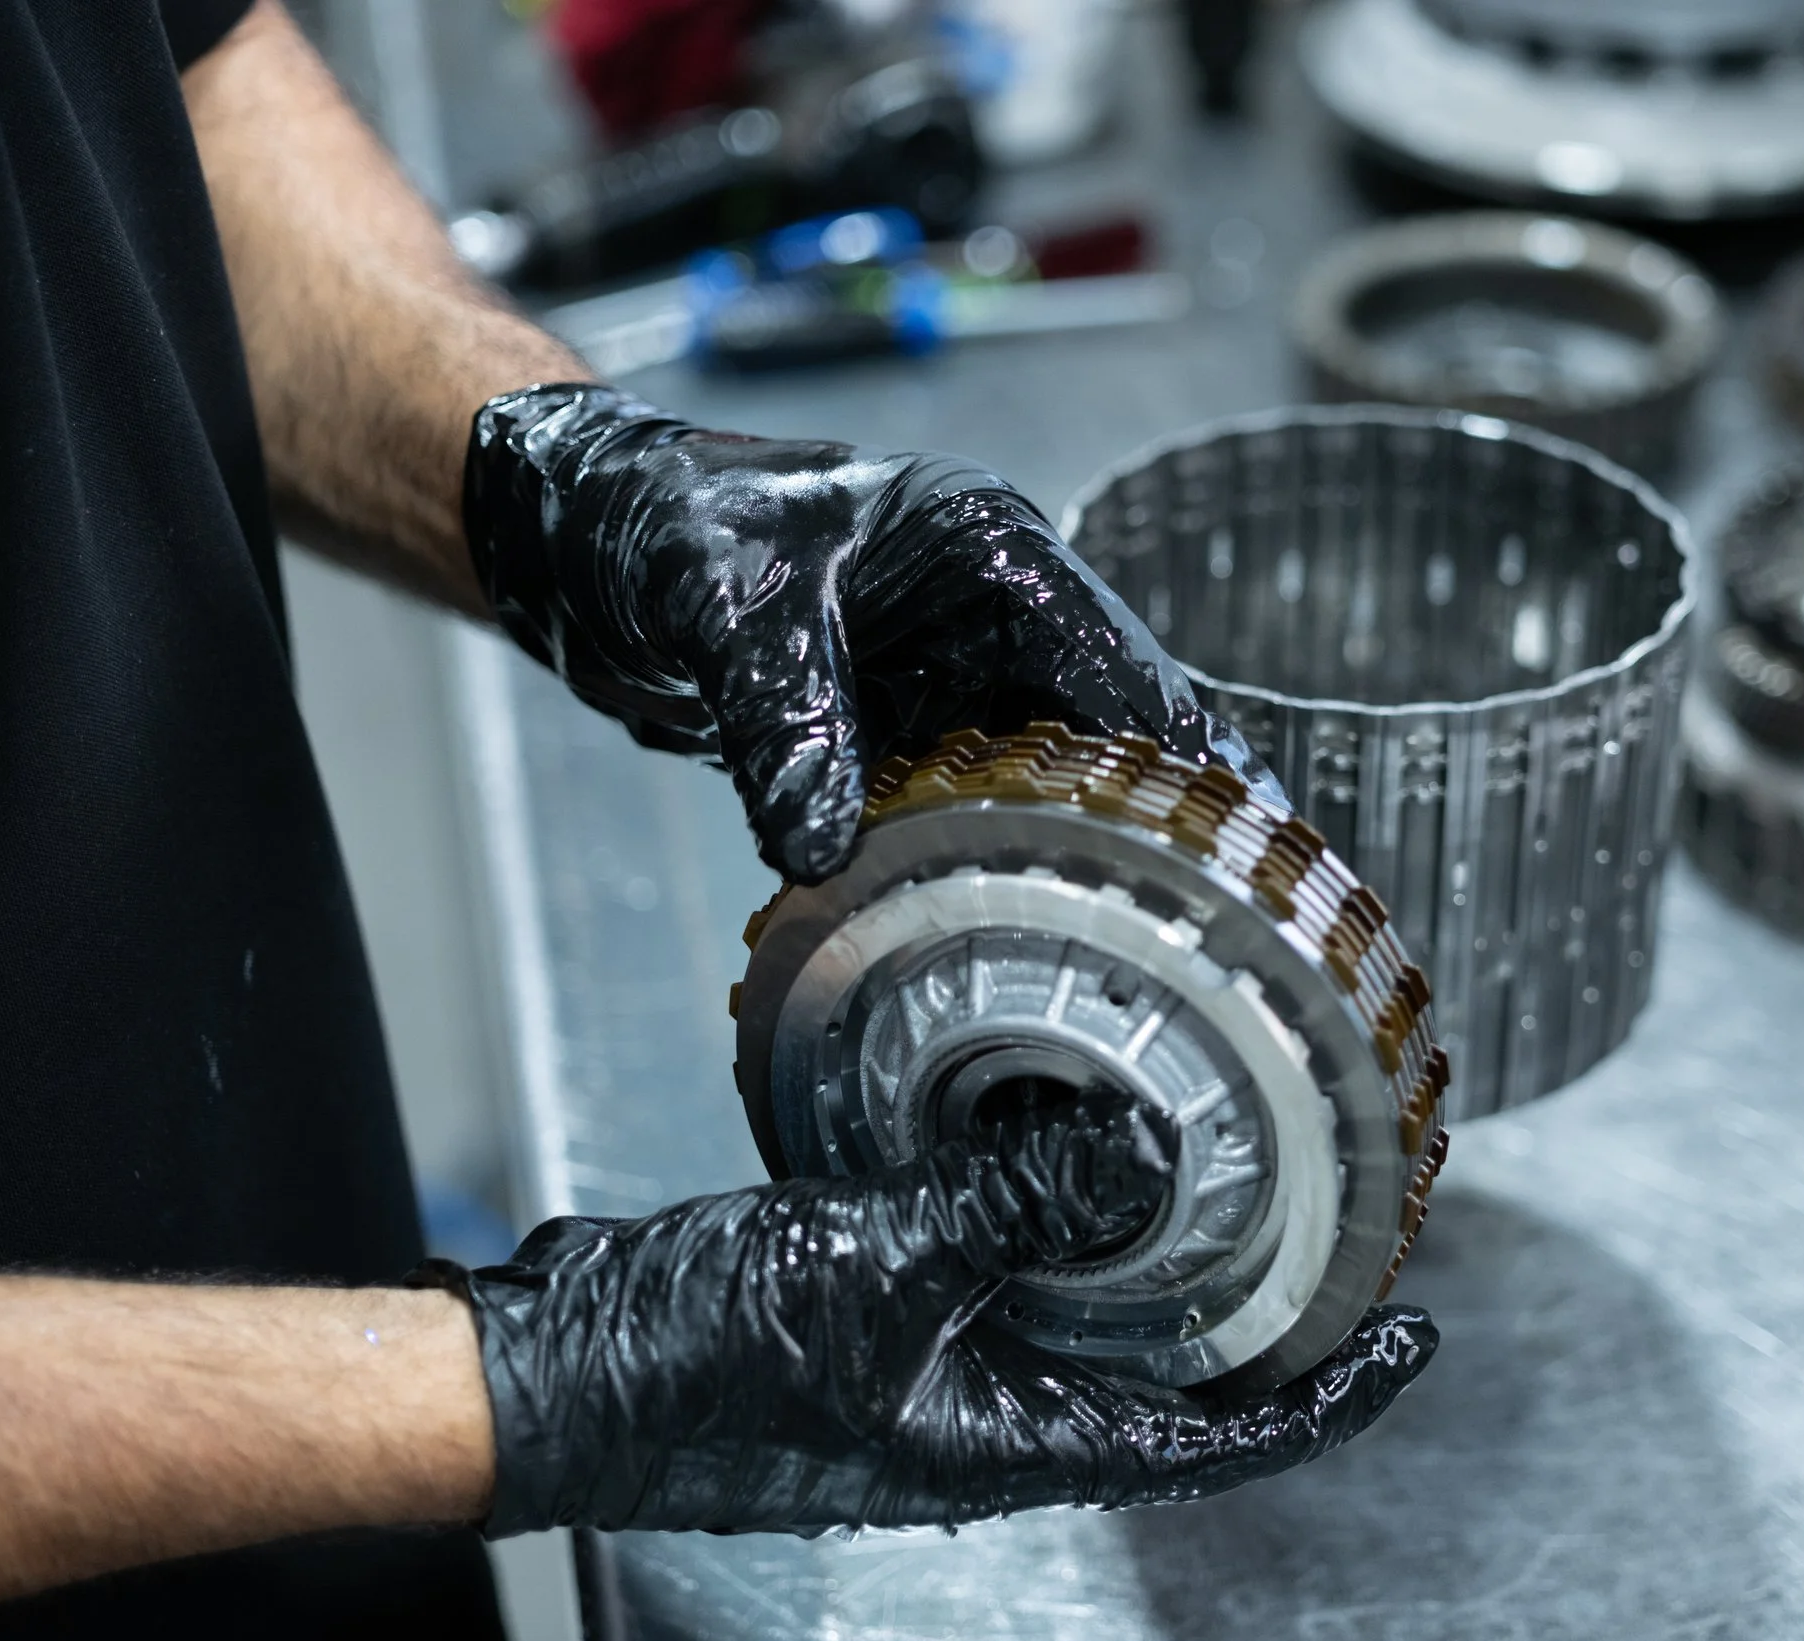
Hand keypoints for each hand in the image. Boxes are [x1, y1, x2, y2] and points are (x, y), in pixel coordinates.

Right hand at [423, 1095, 1436, 1536]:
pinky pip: (1014, 1273)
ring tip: (1237, 1169)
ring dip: (1167, 1256)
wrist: (557, 1376)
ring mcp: (946, 1378)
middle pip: (1178, 1377)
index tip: (1412, 1338)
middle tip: (1346, 1225)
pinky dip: (1062, 1217)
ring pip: (1097, 1320)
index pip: (1223, 1439)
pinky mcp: (896, 1321)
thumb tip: (1138, 1158)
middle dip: (1270, 1308)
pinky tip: (1062, 1142)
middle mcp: (997, 1422)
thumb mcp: (873, 1267)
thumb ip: (1009, 1207)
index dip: (1331, 1394)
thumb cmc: (691, 1365)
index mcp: (1017, 1445)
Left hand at [462, 384, 1276, 883]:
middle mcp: (991, 611)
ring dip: (1081, 859)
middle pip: (1111, 734)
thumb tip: (825, 848)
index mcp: (987, 545)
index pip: (1118, 664)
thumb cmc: (656, 521)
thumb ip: (787, 724)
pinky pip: (974, 812)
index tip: (1229, 855)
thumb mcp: (727, 612)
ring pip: (1052, 782)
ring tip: (1147, 956)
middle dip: (1160, 827)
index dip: (1178, 765)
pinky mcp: (905, 731)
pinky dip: (995, 869)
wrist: (574, 537)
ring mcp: (952, 675)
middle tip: (1221, 931)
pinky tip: (1026, 941)